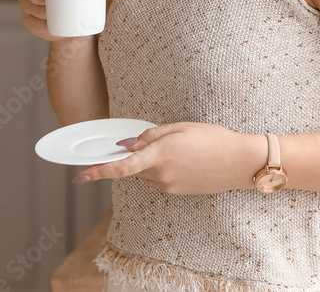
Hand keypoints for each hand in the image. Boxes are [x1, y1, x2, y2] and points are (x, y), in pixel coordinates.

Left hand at [71, 122, 264, 194]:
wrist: (240, 163)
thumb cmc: (215, 140)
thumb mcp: (182, 128)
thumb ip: (151, 136)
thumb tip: (127, 145)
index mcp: (160, 155)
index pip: (121, 167)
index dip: (98, 172)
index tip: (80, 177)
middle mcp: (160, 174)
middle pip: (135, 167)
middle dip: (137, 155)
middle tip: (163, 140)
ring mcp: (169, 186)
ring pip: (147, 174)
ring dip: (153, 162)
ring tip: (183, 149)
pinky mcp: (178, 192)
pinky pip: (161, 180)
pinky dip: (165, 169)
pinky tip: (187, 160)